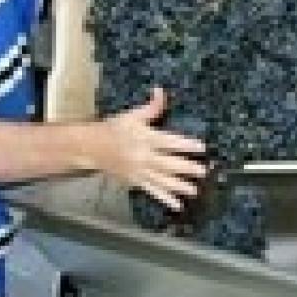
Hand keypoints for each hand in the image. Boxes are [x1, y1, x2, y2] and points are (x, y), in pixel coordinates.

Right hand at [98, 87, 206, 209]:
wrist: (92, 148)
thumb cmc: (114, 129)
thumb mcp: (133, 115)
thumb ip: (152, 107)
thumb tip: (161, 91)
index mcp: (145, 138)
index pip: (170, 142)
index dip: (186, 145)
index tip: (202, 148)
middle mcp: (144, 156)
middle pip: (169, 164)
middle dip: (187, 168)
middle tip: (204, 171)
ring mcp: (139, 171)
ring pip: (163, 180)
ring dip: (179, 186)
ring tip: (195, 191)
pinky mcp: (135, 182)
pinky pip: (152, 191)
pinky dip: (165, 199)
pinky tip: (177, 205)